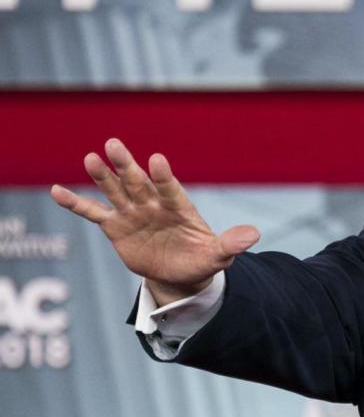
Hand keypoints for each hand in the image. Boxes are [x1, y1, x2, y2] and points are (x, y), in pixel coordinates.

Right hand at [50, 138, 259, 305]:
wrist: (180, 272)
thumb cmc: (201, 259)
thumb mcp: (218, 255)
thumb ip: (231, 244)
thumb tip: (254, 234)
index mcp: (180, 208)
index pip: (171, 189)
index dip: (164, 176)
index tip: (156, 160)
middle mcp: (154, 205)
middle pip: (138, 183)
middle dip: (126, 166)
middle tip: (113, 144)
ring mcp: (134, 214)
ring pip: (116, 191)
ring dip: (103, 177)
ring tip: (90, 158)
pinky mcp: (116, 227)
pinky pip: (94, 213)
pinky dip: (76, 203)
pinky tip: (57, 190)